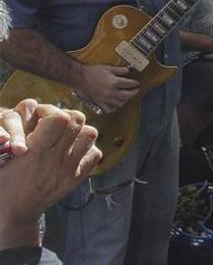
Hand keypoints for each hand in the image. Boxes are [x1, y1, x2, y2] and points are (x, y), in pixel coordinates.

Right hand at [0, 106, 100, 247]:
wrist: (11, 213)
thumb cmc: (2, 181)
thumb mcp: (1, 156)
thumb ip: (15, 132)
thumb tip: (28, 107)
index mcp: (35, 152)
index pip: (58, 118)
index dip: (50, 110)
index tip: (40, 115)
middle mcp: (56, 159)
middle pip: (77, 121)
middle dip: (66, 115)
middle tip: (54, 121)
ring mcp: (69, 169)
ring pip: (90, 135)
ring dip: (79, 130)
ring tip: (65, 134)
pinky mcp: (76, 178)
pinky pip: (95, 154)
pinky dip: (87, 148)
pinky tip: (71, 149)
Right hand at [77, 65, 139, 113]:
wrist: (80, 78)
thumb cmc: (92, 72)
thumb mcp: (108, 68)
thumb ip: (120, 70)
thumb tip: (128, 71)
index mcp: (114, 82)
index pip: (130, 84)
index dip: (135, 83)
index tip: (136, 83)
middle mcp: (111, 92)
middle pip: (128, 95)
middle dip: (134, 93)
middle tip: (136, 90)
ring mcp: (106, 99)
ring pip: (121, 103)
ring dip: (126, 100)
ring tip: (126, 96)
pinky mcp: (100, 102)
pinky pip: (110, 109)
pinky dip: (115, 108)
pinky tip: (116, 104)